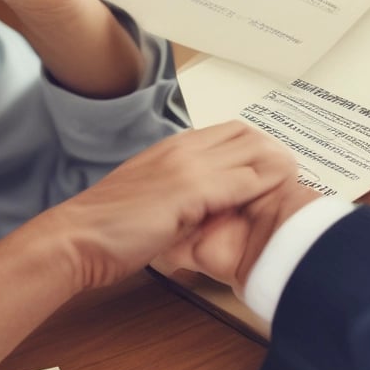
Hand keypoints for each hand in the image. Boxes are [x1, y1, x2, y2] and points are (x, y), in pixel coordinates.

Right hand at [39, 121, 300, 290]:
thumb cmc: (106, 227)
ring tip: (291, 188)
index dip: (256, 148)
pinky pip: (243, 181)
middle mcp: (181, 149)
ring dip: (276, 168)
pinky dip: (265, 187)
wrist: (78, 238)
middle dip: (273, 153)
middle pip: (247, 134)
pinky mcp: (190, 190)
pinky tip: (275, 200)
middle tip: (289, 178)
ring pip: (252, 152)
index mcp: (170, 148)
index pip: (230, 132)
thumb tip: (201, 208)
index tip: (270, 170)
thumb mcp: (149, 200)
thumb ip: (178, 195)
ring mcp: (187, 166)